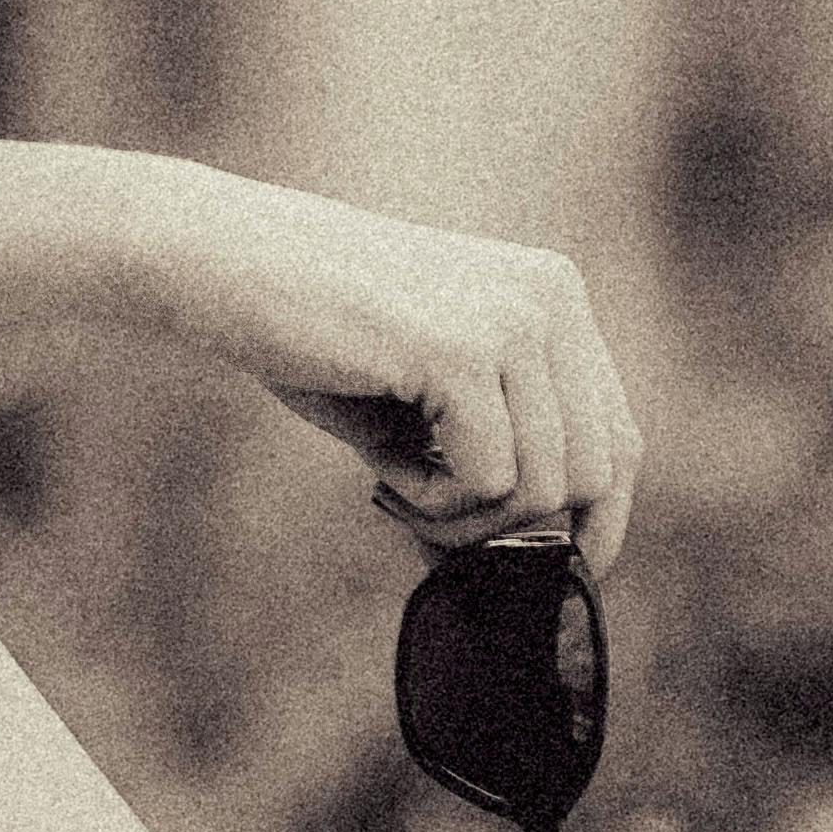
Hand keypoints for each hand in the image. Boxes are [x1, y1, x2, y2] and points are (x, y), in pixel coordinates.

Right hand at [167, 172, 641, 574]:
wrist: (214, 260)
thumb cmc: (306, 332)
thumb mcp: (423, 392)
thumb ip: (491, 453)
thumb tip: (539, 564)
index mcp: (550, 295)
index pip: (618, 437)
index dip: (595, 521)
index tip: (546, 571)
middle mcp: (549, 297)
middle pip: (593, 474)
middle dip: (513, 528)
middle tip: (425, 516)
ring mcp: (513, 318)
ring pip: (546, 489)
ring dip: (467, 520)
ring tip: (395, 486)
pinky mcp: (464, 349)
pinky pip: (491, 481)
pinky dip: (435, 504)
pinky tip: (380, 473)